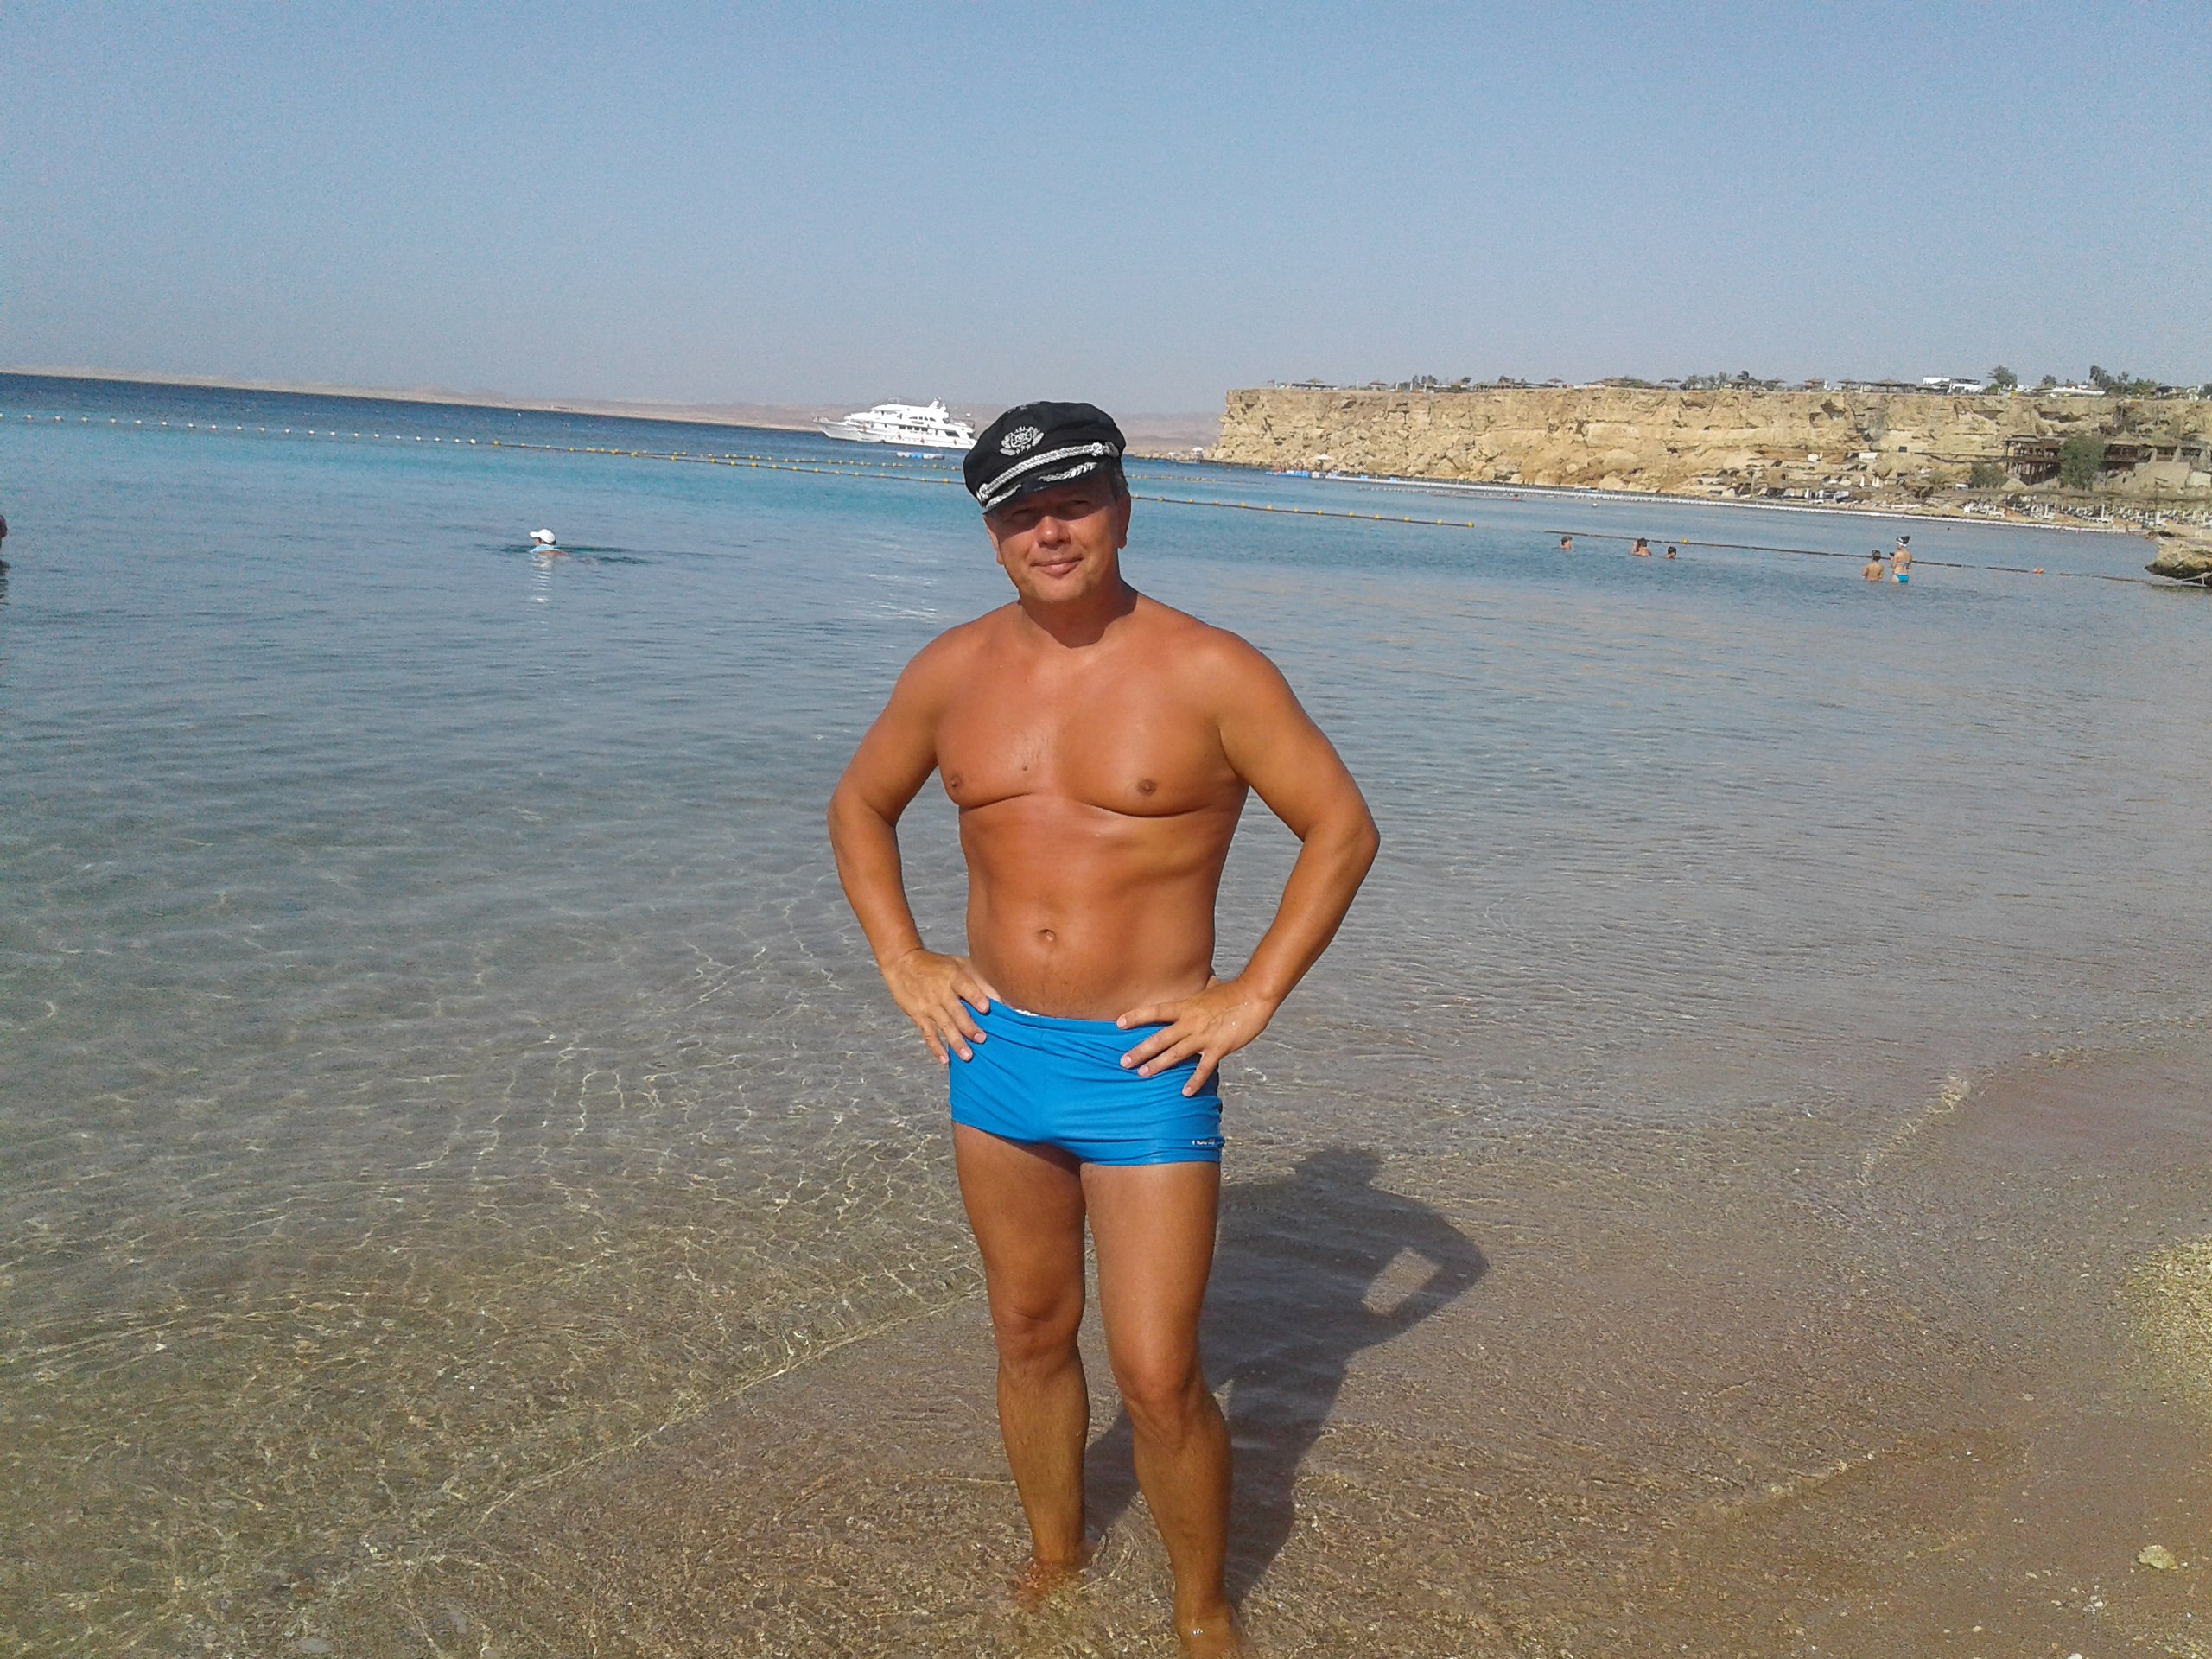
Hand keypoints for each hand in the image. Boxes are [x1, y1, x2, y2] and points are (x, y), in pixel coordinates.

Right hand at [881, 949, 1001, 1063]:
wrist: (902, 964)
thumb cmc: (936, 965)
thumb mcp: (958, 964)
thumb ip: (979, 979)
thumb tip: (1001, 997)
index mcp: (952, 976)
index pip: (965, 986)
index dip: (975, 997)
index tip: (986, 1008)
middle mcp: (940, 992)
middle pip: (956, 1011)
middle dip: (968, 1026)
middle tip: (981, 1039)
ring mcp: (929, 1005)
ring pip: (944, 1026)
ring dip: (956, 1042)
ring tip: (967, 1056)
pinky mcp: (918, 1016)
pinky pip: (928, 1034)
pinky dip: (936, 1048)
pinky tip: (944, 1060)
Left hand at [1115, 976, 1279, 1096]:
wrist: (1254, 996)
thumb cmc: (1233, 991)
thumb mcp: (1211, 987)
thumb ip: (1202, 988)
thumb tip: (1204, 979)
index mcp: (1186, 1007)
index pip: (1155, 1011)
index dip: (1136, 1017)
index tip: (1118, 1023)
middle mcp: (1190, 1022)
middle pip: (1159, 1038)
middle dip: (1140, 1050)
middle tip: (1123, 1061)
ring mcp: (1203, 1037)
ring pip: (1175, 1054)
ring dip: (1157, 1065)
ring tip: (1142, 1074)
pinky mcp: (1218, 1048)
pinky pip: (1203, 1069)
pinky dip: (1194, 1081)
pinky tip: (1185, 1093)